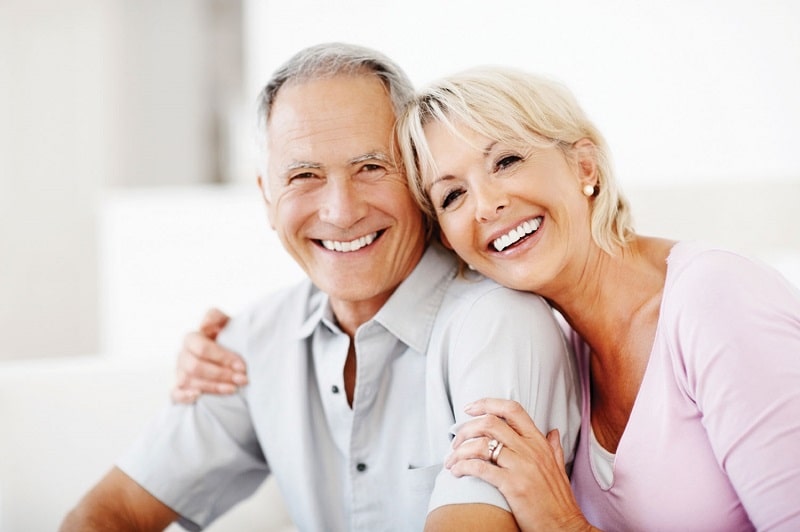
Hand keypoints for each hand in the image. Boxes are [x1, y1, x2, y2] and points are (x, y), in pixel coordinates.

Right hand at [171, 308, 247, 402]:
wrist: (229, 356)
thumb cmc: (228, 339)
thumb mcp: (226, 325)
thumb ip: (216, 318)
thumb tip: (204, 324)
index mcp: (192, 339)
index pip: (202, 348)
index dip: (223, 358)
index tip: (242, 366)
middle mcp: (183, 355)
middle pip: (195, 367)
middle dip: (221, 374)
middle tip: (242, 379)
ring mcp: (179, 372)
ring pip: (189, 381)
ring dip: (213, 387)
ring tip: (233, 389)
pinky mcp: (179, 388)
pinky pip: (175, 394)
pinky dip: (185, 396)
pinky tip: (199, 396)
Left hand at [446, 398, 593, 531]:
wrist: (565, 527)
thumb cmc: (559, 501)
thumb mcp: (559, 468)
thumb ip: (553, 447)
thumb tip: (553, 432)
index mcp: (539, 443)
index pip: (512, 410)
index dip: (488, 403)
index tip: (470, 407)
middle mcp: (530, 450)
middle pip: (490, 423)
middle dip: (466, 429)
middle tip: (455, 440)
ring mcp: (521, 467)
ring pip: (482, 444)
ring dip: (460, 451)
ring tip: (452, 460)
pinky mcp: (513, 486)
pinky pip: (480, 468)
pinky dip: (463, 467)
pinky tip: (457, 472)